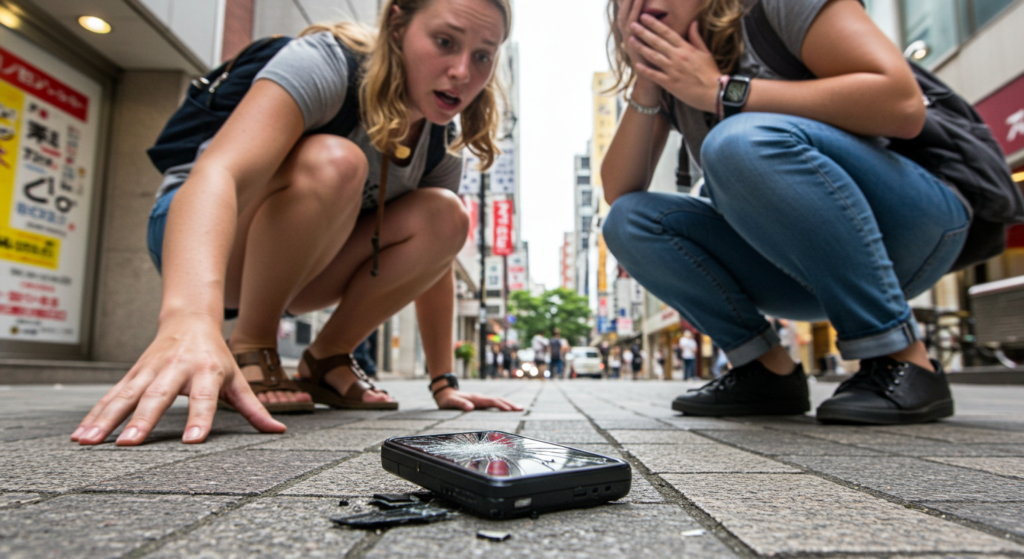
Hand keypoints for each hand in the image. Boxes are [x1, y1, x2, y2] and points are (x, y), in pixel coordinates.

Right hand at [70, 315, 285, 445]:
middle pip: (158, 396)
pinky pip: (111, 395)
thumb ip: (254, 408)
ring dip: (106, 419)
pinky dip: (95, 414)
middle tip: (129, 444)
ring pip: (126, 395)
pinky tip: (81, 434)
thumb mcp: (237, 379)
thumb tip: (278, 429)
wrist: (189, 319)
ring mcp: (150, 370)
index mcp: (206, 371)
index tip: (193, 441)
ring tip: (89, 442)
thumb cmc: (216, 355)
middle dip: (142, 420)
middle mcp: (176, 368)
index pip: (205, 399)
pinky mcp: (132, 373)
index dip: (200, 419)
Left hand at [434, 387, 521, 411]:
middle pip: (498, 400)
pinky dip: (502, 404)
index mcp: (476, 399)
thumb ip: (460, 404)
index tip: (510, 410)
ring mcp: (481, 399)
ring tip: (519, 408)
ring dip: (508, 404)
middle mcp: (480, 398)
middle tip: (521, 409)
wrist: (444, 392)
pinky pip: (494, 403)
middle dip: (510, 404)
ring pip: (497, 400)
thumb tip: (470, 408)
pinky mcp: (480, 401)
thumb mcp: (451, 402)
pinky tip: (507, 408)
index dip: (501, 405)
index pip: (491, 402)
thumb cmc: (447, 399)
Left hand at [630, 17, 721, 111]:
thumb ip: (696, 37)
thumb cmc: (710, 72)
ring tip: (630, 40)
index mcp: (686, 48)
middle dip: (643, 32)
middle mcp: (677, 57)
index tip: (644, 17)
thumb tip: (693, 22)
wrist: (714, 92)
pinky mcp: (669, 83)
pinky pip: (654, 75)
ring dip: (641, 48)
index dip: (654, 24)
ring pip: (653, 56)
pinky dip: (645, 70)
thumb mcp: (705, 52)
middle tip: (632, 25)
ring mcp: (672, 70)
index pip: (667, 32)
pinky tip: (636, 65)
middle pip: (657, 42)